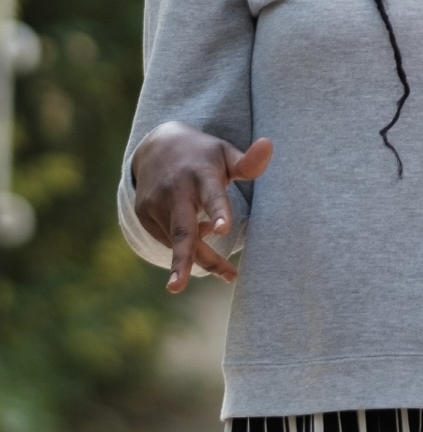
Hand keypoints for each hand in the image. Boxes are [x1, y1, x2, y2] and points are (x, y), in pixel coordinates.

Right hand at [132, 121, 272, 291]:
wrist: (156, 146)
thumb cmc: (202, 155)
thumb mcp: (225, 153)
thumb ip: (248, 162)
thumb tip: (269, 144)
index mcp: (201, 173)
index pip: (212, 195)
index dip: (218, 212)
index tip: (222, 230)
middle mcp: (175, 190)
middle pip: (181, 230)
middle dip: (181, 259)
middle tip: (177, 287)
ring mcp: (155, 204)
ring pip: (178, 243)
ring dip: (201, 261)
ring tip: (229, 273)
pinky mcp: (144, 215)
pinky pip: (168, 239)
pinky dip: (186, 245)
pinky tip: (201, 231)